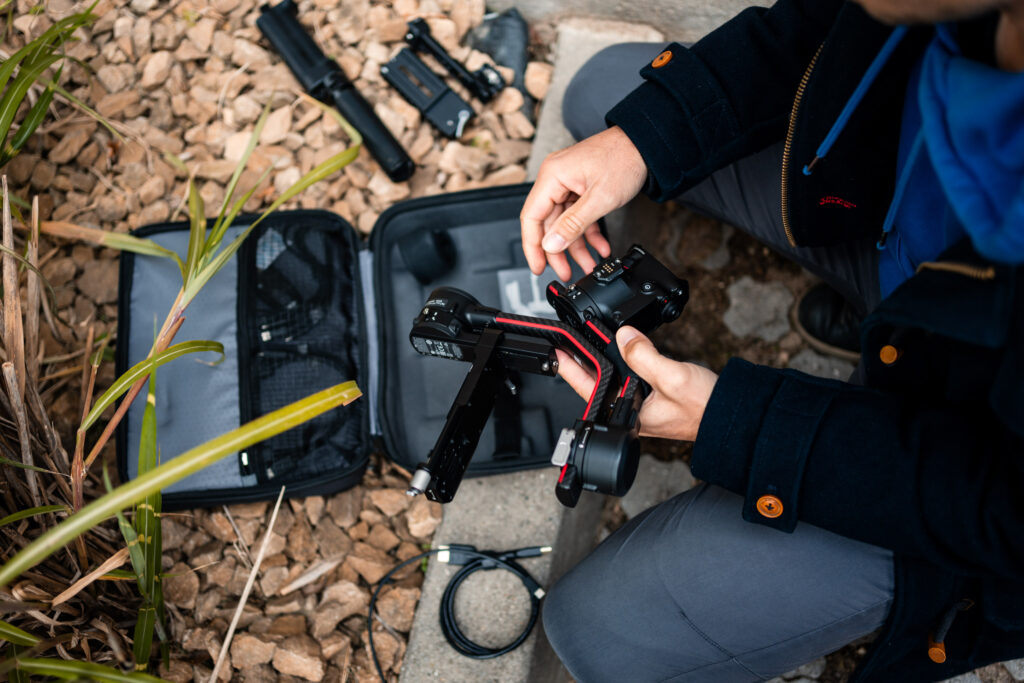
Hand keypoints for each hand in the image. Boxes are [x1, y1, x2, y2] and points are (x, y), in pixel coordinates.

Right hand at [520, 126, 646, 280]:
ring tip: (588, 265)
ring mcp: (569, 184)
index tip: (538, 267)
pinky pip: (579, 216)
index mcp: (552, 176)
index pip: (531, 217)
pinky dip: (589, 233)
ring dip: (577, 246)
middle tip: (565, 272)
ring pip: (565, 223)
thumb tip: (551, 245)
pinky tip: (600, 247)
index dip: (533, 246)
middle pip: (548, 224)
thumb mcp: (599, 199)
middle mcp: (556, 179)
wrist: (646, 144)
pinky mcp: (581, 188)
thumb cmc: (624, 158)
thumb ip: (572, 224)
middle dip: (559, 251)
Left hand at [557, 326, 718, 440]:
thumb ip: (644, 355)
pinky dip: (622, 363)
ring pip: (613, 381)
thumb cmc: (706, 406)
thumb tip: (623, 336)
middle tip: (566, 345)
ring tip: (584, 345)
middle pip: (598, 386)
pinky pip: (630, 379)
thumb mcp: (672, 377)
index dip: (572, 369)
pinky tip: (618, 351)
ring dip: (601, 363)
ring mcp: (642, 408)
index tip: (559, 353)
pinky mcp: (652, 400)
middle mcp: (632, 414)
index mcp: (630, 416)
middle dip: (582, 364)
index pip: (591, 390)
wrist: (731, 415)